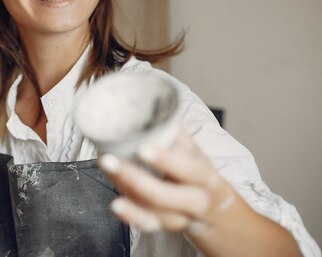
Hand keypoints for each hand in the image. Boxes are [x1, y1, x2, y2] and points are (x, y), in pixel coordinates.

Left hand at [98, 126, 235, 234]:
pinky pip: (149, 225)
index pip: (188, 169)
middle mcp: (196, 199)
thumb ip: (175, 132)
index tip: (143, 148)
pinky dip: (131, 216)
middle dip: (134, 179)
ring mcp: (181, 217)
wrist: (219, 213)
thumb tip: (154, 100)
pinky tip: (116, 204)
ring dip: (126, 193)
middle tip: (107, 160)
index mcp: (204, 176)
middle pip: (165, 195)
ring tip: (105, 172)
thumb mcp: (196, 153)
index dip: (166, 160)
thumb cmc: (200, 175)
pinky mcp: (168, 227)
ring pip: (153, 211)